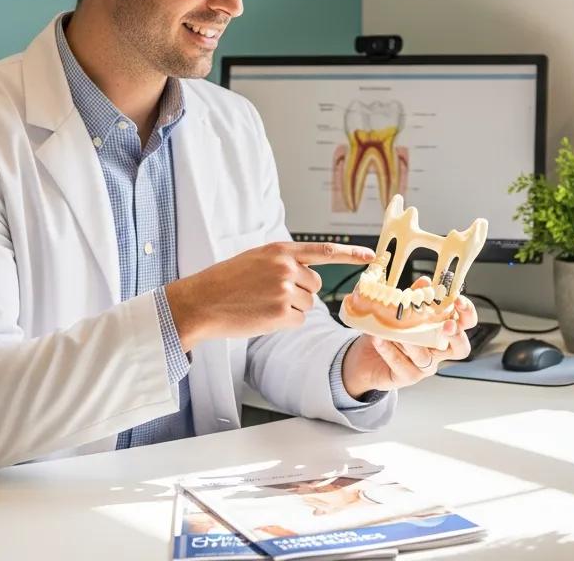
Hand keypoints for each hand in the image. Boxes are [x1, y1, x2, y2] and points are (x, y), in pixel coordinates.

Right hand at [165, 241, 374, 349]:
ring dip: (290, 309)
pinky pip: (298, 321)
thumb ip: (284, 261)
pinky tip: (263, 316)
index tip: (372, 257)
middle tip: (270, 294)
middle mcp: (287, 267)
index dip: (351, 254)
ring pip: (307, 305)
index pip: (325, 250)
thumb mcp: (257, 258)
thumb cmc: (226, 281)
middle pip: (315, 285)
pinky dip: (284, 322)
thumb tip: (310, 274)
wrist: (201, 301)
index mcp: (282, 250)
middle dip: (299, 292)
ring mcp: (285, 290)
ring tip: (262, 304)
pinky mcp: (281, 313)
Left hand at [340, 291, 477, 397]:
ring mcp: (425, 366)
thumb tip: (426, 281)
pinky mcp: (407, 377)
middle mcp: (438, 350)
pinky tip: (380, 339)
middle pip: (461, 349)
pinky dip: (390, 351)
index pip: (465, 324)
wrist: (366, 357)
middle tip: (447, 325)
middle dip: (456, 336)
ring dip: (412, 343)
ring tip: (397, 332)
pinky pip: (402, 365)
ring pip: (426, 358)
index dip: (467, 313)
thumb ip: (415, 296)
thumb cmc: (390, 332)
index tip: (459, 300)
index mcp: (442, 331)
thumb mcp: (402, 311)